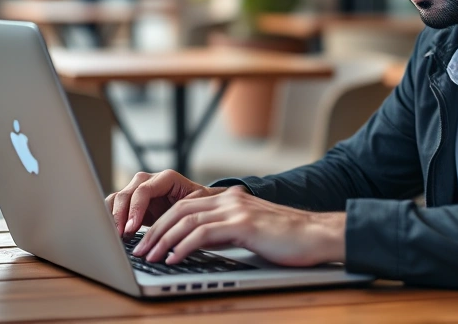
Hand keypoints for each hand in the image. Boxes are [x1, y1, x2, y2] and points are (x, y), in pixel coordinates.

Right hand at [105, 169, 230, 236]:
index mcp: (166, 178)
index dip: (136, 209)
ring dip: (113, 216)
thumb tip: (174, 230)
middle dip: (121, 215)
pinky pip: (114, 205)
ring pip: (117, 198)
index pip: (144, 190)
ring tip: (115, 235)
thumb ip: (184, 213)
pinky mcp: (132, 202)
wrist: (198, 205)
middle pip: (127, 193)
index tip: (132, 227)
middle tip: (121, 234)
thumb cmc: (199, 205)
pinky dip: (110, 217)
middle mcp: (149, 180)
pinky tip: (113, 233)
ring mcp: (138, 190)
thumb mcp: (196, 206)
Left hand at [131, 187, 345, 266]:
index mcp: (229, 199)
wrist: (317, 235)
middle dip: (155, 231)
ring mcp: (236, 210)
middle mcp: (229, 199)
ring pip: (186, 221)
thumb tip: (197, 244)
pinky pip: (203, 234)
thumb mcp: (250, 230)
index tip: (147, 241)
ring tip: (150, 258)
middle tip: (140, 251)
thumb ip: (225, 230)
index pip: (184, 206)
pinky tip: (173, 259)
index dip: (161, 223)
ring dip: (163, 241)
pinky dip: (183, 247)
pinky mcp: (243, 224)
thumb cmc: (287, 238)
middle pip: (179, 211)